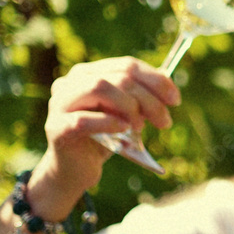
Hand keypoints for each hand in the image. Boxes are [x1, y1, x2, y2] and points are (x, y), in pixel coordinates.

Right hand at [29, 57, 180, 215]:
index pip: (127, 65)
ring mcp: (60, 103)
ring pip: (99, 87)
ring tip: (140, 126)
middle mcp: (71, 82)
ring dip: (129, 106)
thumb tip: (169, 90)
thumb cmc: (104, 137)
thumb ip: (142, 99)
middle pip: (118, 77)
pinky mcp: (57, 127)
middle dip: (149, 99)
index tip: (176, 100)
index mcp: (89, 73)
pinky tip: (123, 130)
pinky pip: (84, 119)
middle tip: (164, 122)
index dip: (156, 80)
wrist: (76, 168)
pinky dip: (108, 122)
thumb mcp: (127, 114)